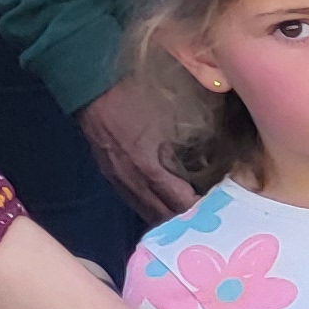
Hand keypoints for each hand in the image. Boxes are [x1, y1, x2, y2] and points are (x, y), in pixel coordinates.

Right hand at [80, 79, 197, 221]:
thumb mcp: (169, 118)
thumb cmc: (133, 97)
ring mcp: (115, 176)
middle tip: (206, 223)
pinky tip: (160, 204)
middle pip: (160, 213)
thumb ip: (190, 142)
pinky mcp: (108, 170)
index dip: (198, 212)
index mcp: (147, 168)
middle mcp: (130, 178)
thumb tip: (210, 158)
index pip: (177, 202)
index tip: (219, 215)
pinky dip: (148, 205)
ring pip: (143, 208)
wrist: (90, 85)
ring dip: (165, 217)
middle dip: (183, 222)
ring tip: (187, 221)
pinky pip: (130, 197)